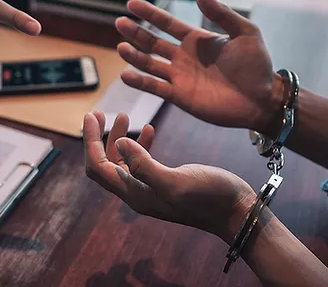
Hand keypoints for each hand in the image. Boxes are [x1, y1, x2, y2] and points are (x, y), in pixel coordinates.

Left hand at [83, 112, 254, 242]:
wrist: (237, 213)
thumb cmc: (210, 197)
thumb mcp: (175, 180)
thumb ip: (143, 165)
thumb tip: (118, 143)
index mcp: (134, 193)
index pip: (97, 167)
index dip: (90, 141)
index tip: (90, 115)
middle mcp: (137, 193)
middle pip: (104, 164)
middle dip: (98, 139)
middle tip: (98, 113)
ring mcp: (151, 189)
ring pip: (123, 162)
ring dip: (118, 139)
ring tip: (124, 115)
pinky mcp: (165, 183)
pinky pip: (143, 162)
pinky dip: (141, 145)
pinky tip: (151, 129)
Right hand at [115, 0, 283, 132]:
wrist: (262, 99)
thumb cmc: (257, 66)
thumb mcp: (245, 32)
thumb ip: (222, 14)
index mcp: (196, 40)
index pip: (166, 23)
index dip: (149, 13)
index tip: (131, 4)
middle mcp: (183, 57)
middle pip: (152, 42)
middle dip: (135, 32)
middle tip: (120, 22)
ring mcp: (179, 77)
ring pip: (149, 64)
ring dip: (134, 56)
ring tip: (121, 47)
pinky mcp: (179, 96)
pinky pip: (155, 88)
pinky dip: (140, 82)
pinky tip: (125, 75)